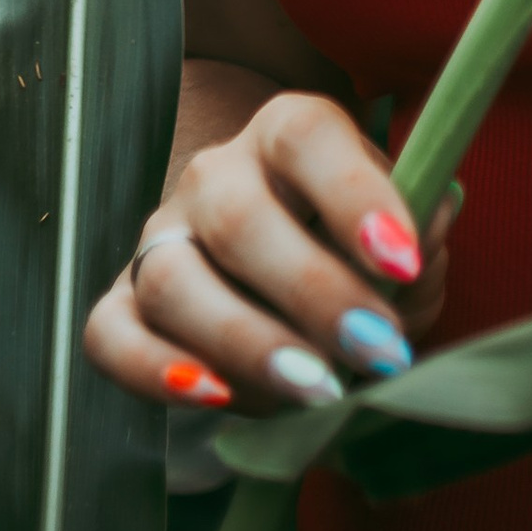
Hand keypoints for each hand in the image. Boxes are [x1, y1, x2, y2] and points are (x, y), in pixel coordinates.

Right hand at [83, 83, 453, 416]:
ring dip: (248, 344)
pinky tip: (216, 398)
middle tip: (378, 349)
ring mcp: (161, 239)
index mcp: (287, 132)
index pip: (307, 136)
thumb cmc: (353, 243)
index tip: (405, 259)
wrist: (274, 258)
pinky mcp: (122, 304)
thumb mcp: (399, 227)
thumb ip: (420, 236)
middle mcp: (215, 175)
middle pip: (239, 219)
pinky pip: (110, 336)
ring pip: (174, 282)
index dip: (355, 193)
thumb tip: (421, 255)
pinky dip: (156, 372)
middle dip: (313, 293)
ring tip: (317, 390)